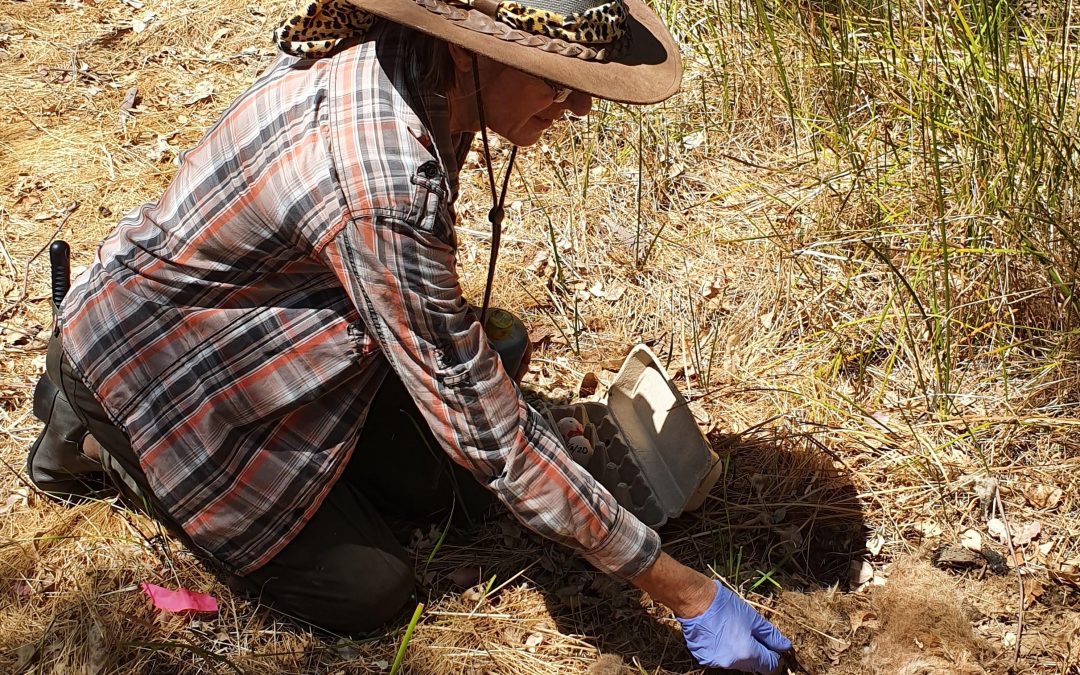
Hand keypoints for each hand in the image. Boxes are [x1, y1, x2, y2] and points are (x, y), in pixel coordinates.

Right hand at [676, 579, 790, 673]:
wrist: (695, 601)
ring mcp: (716, 663)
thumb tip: (785, 646)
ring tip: (732, 631)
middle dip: (756, 653)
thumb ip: (770, 635)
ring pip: (736, 663)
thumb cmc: (725, 606)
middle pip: (753, 666)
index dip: (773, 656)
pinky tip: (719, 635)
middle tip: (749, 634)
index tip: (770, 645)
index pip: (770, 666)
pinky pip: (720, 659)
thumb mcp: (753, 618)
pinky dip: (723, 651)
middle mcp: (732, 663)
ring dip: (739, 652)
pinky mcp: (704, 659)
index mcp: (748, 654)